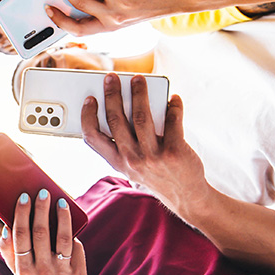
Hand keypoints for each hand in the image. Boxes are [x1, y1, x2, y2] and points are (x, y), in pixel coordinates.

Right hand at [0, 190, 85, 274]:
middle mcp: (42, 273)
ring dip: (62, 217)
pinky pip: (76, 248)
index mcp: (23, 270)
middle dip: (42, 210)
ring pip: (63, 238)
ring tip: (61, 201)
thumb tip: (7, 228)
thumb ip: (7, 250)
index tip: (25, 197)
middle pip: (41, 234)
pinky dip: (72, 233)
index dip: (23, 214)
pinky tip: (70, 222)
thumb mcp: (16, 270)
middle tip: (43, 193)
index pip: (21, 236)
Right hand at [81, 74, 209, 209]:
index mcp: (118, 162)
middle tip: (112, 78)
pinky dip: (173, 106)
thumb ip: (122, 145)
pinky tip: (173, 99)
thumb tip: (120, 109)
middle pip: (116, 120)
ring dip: (139, 93)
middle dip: (112, 94)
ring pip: (141, 116)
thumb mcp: (131, 167)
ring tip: (139, 79)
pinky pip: (172, 121)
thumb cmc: (157, 175)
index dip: (88, 116)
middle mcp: (132, 159)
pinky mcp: (175, 152)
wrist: (186, 196)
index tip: (90, 99)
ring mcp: (153, 156)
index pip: (93, 137)